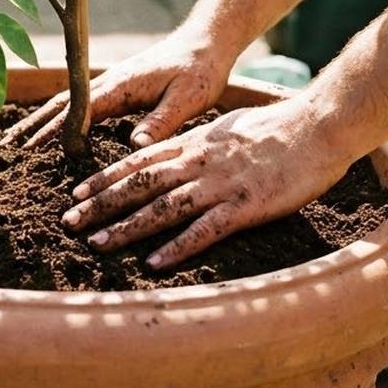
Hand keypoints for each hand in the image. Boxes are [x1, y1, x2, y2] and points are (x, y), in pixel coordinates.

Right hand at [1, 30, 234, 147]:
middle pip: (59, 107)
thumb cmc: (199, 71)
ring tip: (16, 141)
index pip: (77, 114)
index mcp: (120, 87)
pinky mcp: (117, 88)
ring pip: (65, 104)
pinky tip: (52, 129)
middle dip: (32, 127)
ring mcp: (110, 84)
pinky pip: (79, 104)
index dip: (52, 134)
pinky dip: (58, 116)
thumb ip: (161, 122)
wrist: (206, 43)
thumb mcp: (187, 100)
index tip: (29, 153)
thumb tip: (136, 145)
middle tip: (5, 149)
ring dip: (39, 121)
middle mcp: (107, 84)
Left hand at [60, 98, 351, 269]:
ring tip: (97, 244)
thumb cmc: (277, 128)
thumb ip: (197, 144)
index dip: (104, 178)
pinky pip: (205, 230)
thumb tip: (174, 155)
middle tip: (69, 224)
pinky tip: (154, 263)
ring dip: (127, 227)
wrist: (319, 125)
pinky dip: (177, 247)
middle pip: (139, 184)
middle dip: (101, 205)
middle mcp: (199, 162)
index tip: (75, 194)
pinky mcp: (246, 206)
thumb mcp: (226, 129)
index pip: (137, 161)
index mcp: (193, 143)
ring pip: (163, 207)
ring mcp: (221, 185)